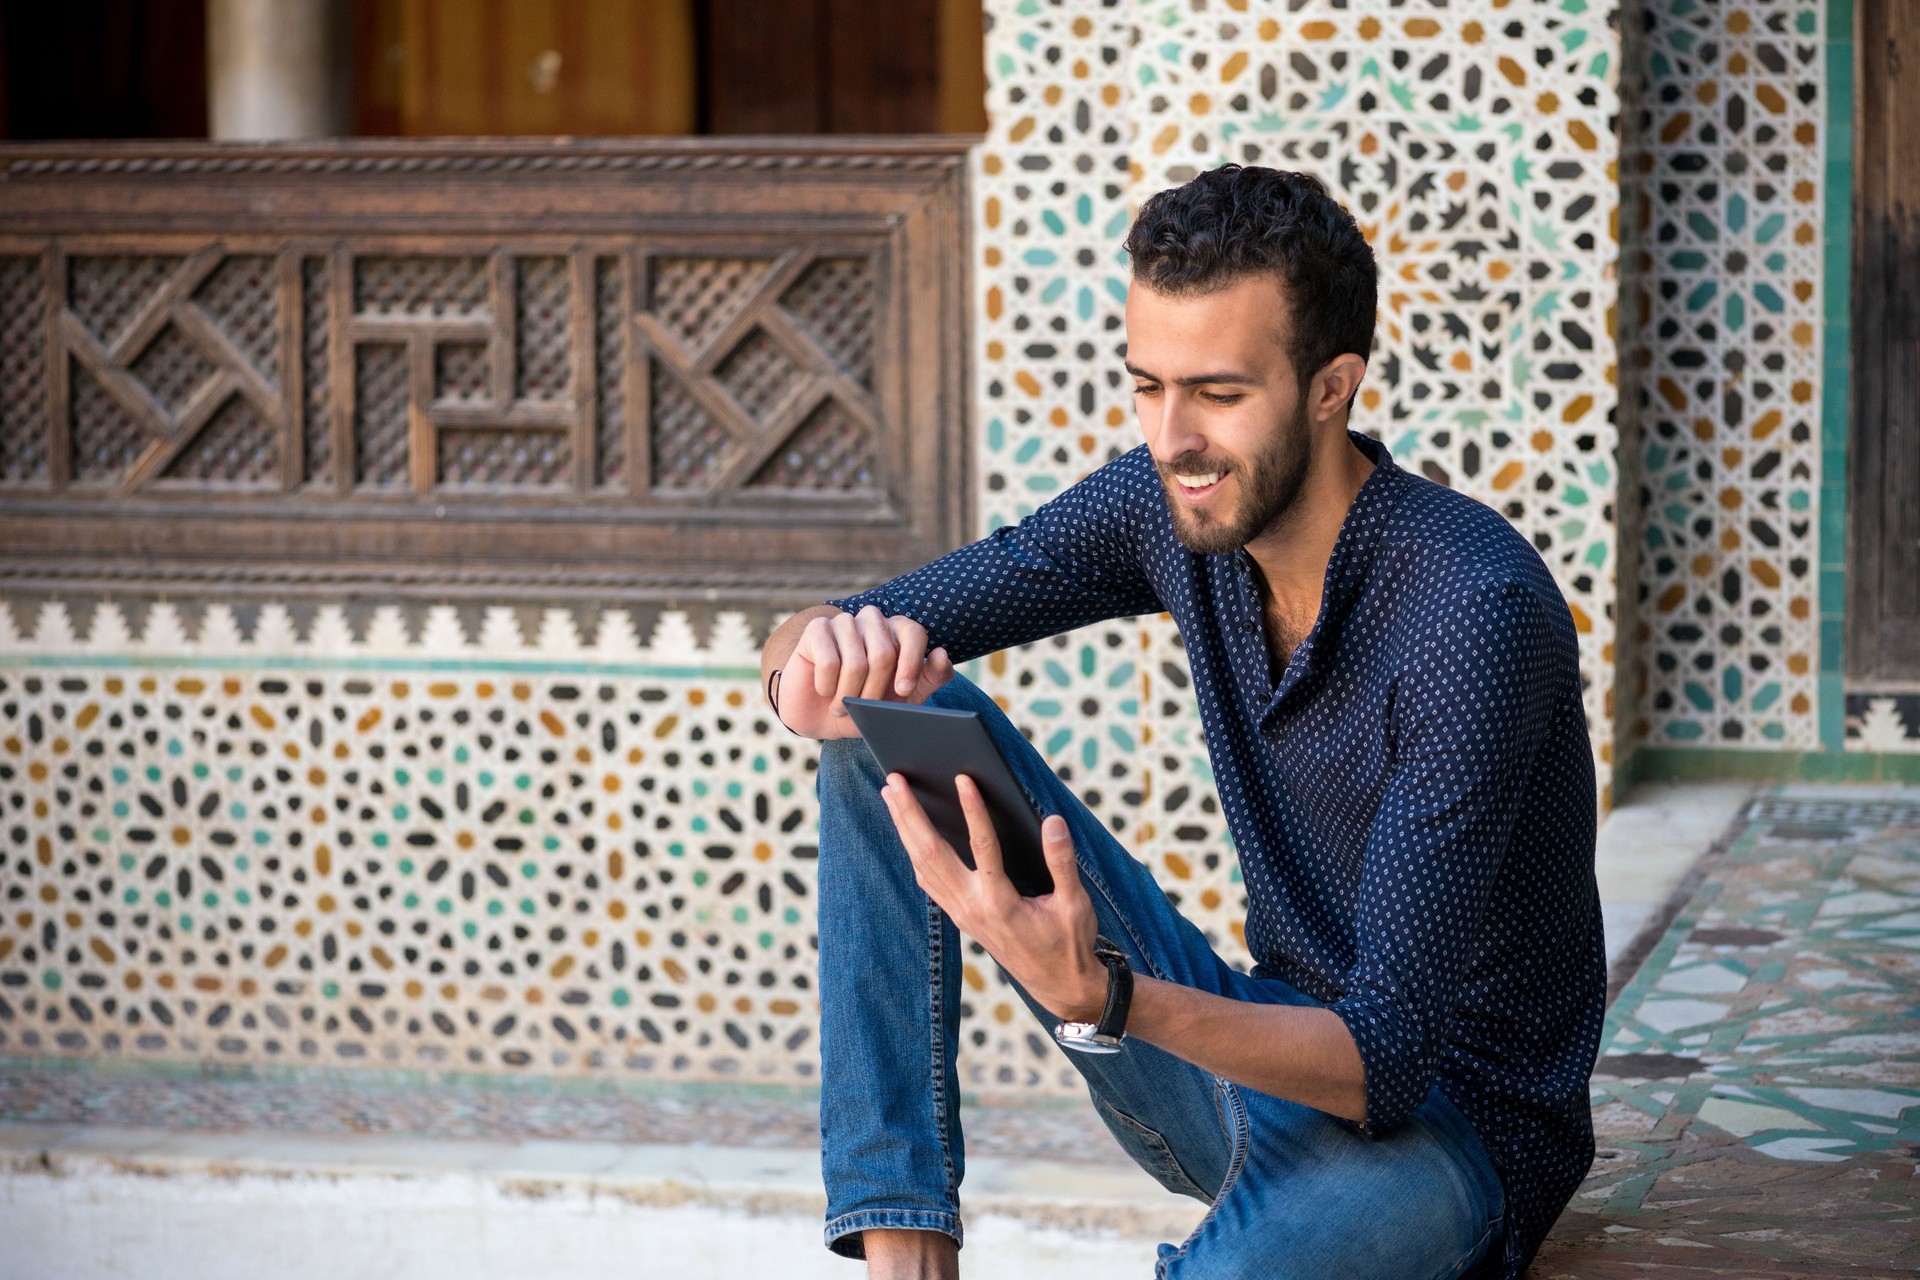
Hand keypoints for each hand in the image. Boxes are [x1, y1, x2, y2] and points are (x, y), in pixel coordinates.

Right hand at [774, 605, 953, 739]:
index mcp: (897, 631)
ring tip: (841, 706)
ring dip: (848, 694)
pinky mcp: (817, 629)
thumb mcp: (904, 699)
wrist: (821, 718)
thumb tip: (941, 655)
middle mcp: (872, 620)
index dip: (911, 663)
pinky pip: (829, 662)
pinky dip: (827, 687)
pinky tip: (824, 690)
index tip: (904, 691)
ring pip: (856, 662)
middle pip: (883, 653)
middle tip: (862, 707)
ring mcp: (843, 622)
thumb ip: (929, 679)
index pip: (913, 633)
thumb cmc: (865, 706)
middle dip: (874, 691)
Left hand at [880, 772, 1106, 1022]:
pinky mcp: (960, 917)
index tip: (963, 779)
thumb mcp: (1074, 903)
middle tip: (894, 780)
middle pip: (931, 853)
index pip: (983, 847)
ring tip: (890, 796)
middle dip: (910, 814)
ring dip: (904, 829)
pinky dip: (913, 853)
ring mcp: (961, 914)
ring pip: (922, 865)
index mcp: (1001, 902)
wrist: (1057, 985)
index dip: (973, 810)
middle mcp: (972, 907)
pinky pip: (927, 881)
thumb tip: (1053, 822)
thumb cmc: (1068, 942)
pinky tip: (908, 835)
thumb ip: (1062, 861)